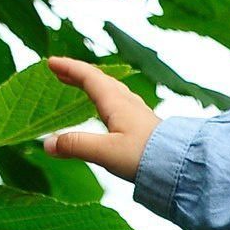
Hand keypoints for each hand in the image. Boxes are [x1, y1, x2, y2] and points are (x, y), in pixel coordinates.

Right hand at [40, 57, 158, 180]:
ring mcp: (138, 114)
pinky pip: (120, 104)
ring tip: (80, 85)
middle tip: (59, 70)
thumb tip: (47, 144)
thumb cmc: (146, 157)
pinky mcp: (145, 127)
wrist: (182, 167)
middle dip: (78, 74)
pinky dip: (106, 99)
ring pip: (112, 91)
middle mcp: (128, 104)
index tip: (50, 62)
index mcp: (117, 103)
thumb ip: (76, 146)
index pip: (89, 77)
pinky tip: (108, 111)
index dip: (69, 68)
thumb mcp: (105, 152)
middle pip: (101, 81)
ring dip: (93, 85)